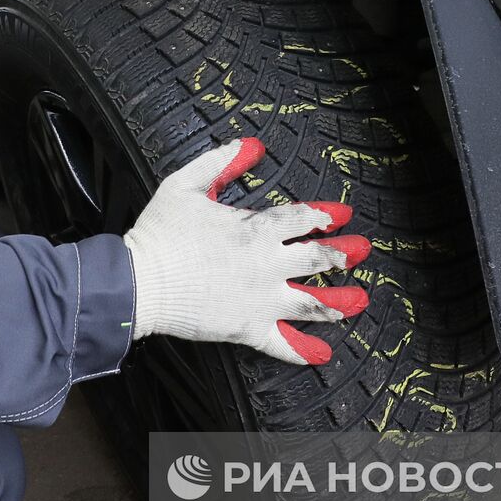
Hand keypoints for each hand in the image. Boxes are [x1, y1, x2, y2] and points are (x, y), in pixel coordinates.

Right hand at [122, 137, 369, 364]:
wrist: (138, 283)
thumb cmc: (160, 234)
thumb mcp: (186, 185)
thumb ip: (220, 163)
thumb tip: (251, 146)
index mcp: (255, 230)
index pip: (302, 218)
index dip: (325, 215)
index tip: (342, 215)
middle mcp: (266, 265)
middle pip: (317, 259)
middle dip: (343, 255)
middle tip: (362, 252)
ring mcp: (261, 300)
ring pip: (310, 303)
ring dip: (338, 302)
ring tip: (358, 302)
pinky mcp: (247, 329)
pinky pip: (282, 344)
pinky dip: (302, 350)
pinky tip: (321, 354)